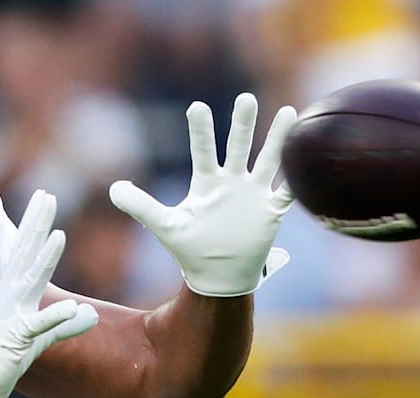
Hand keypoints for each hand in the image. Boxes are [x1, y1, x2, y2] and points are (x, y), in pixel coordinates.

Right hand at [0, 190, 97, 397]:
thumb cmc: (5, 352)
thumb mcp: (40, 334)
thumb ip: (65, 323)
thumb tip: (89, 313)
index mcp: (15, 288)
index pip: (28, 248)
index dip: (36, 222)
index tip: (45, 197)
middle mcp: (12, 294)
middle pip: (26, 252)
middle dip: (36, 223)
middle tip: (46, 196)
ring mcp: (13, 312)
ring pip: (32, 280)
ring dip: (45, 259)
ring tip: (59, 236)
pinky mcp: (18, 336)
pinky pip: (40, 325)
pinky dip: (56, 317)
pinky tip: (75, 308)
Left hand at [109, 93, 297, 296]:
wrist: (218, 277)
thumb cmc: (190, 249)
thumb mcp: (165, 225)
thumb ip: (141, 206)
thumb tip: (113, 189)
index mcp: (207, 183)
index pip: (203, 151)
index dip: (200, 130)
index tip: (196, 106)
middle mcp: (232, 183)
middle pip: (238, 148)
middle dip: (242, 125)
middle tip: (245, 98)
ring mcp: (254, 195)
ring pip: (268, 161)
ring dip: (277, 140)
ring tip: (289, 113)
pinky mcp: (270, 212)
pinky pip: (287, 193)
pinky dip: (296, 180)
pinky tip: (306, 161)